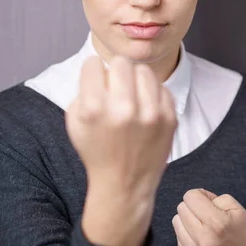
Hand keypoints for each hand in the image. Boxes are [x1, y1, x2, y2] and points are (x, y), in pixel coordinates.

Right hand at [65, 54, 177, 197]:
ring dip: (136, 80)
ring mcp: (150, 114)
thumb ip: (83, 89)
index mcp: (94, 108)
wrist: (124, 183)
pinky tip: (145, 108)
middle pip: (121, 62)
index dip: (93, 72)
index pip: (94, 64)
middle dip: (116, 72)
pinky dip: (152, 94)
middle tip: (116, 87)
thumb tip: (101, 68)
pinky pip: (162, 87)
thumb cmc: (97, 150)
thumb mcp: (75, 121)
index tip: (96, 82)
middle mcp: (123, 109)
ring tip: (132, 96)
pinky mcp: (170, 119)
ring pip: (144, 71)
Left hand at [172, 189, 245, 245]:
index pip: (190, 197)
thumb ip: (211, 197)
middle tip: (207, 214)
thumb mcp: (234, 205)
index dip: (200, 195)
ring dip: (188, 220)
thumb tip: (193, 200)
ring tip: (203, 226)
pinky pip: (178, 238)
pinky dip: (187, 235)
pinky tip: (201, 238)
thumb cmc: (242, 228)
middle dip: (193, 207)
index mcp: (216, 222)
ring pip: (176, 222)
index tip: (209, 202)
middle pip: (181, 208)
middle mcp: (204, 240)